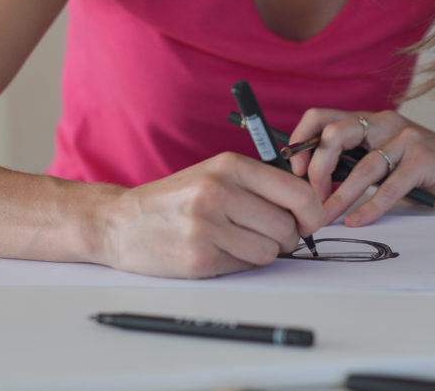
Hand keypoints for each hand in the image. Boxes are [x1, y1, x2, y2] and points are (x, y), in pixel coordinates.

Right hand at [100, 152, 324, 277]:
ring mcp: (207, 226)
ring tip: (237, 240)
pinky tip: (218, 251)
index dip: (313, 212)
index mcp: (229, 166)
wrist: (121, 222)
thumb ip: (260, 185)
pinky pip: (245, 267)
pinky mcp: (199, 258)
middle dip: (286, 237)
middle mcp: (218, 192)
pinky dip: (240, 264)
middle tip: (268, 234)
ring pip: (270, 251)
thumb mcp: (215, 174)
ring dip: (263, 252)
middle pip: (287, 226)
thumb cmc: (176, 199)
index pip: (297, 192)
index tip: (311, 221)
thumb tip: (309, 208)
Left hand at [288, 109, 434, 226]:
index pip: (322, 117)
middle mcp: (385, 123)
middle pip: (335, 135)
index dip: (302, 140)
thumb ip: (356, 162)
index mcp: (370, 121)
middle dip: (317, 169)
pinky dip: (370, 207)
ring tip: (325, 217)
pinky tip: (357, 220)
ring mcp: (407, 139)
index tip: (295, 170)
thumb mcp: (386, 159)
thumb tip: (314, 184)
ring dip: (339, 196)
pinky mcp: (425, 159)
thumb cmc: (427, 169)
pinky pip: (390, 186)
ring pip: (363, 166)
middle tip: (311, 198)